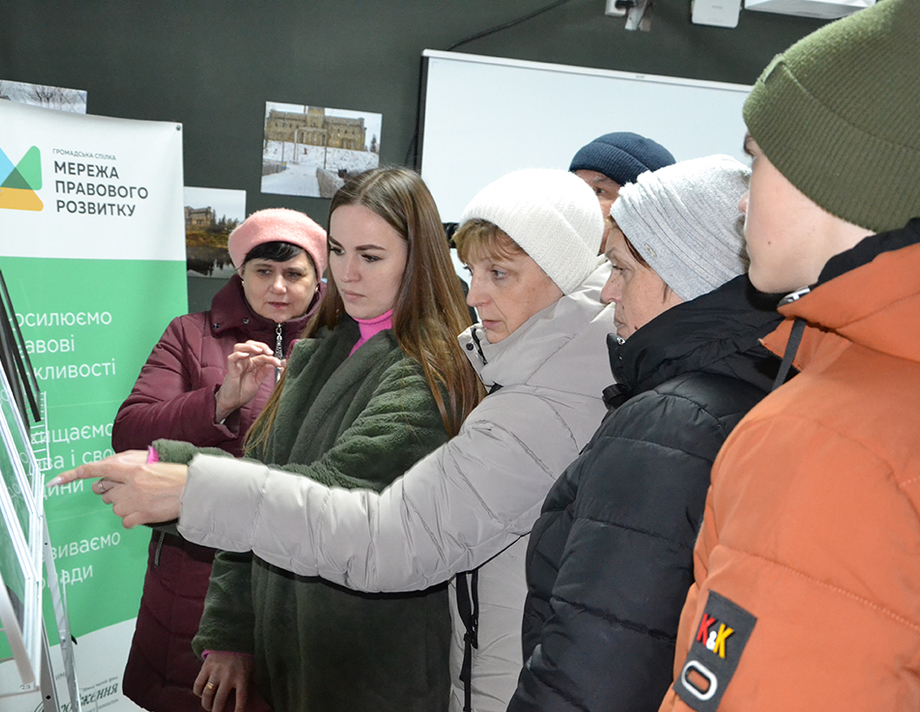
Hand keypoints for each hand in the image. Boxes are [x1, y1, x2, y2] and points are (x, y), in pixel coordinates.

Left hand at [48, 450, 187, 527]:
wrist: (193, 488)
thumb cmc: (174, 472)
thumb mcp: (149, 459)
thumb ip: (126, 462)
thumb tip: (109, 470)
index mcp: (130, 466)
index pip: (95, 469)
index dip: (73, 475)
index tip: (56, 481)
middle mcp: (129, 483)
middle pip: (104, 491)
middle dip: (112, 490)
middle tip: (131, 487)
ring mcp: (134, 500)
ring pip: (113, 506)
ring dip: (124, 504)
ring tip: (144, 497)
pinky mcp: (140, 515)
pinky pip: (124, 520)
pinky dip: (132, 517)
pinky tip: (145, 509)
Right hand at [194, 652, 255, 711]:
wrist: (233, 637)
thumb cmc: (244, 656)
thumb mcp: (253, 668)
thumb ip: (252, 681)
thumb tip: (258, 696)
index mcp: (243, 677)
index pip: (241, 699)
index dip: (238, 710)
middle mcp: (228, 676)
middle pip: (219, 701)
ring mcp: (216, 671)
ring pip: (207, 695)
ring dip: (206, 704)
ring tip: (209, 706)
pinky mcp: (206, 667)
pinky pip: (198, 685)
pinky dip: (198, 692)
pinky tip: (202, 694)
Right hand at [215, 341, 281, 422]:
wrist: (231, 403)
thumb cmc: (242, 392)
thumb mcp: (257, 382)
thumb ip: (263, 372)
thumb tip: (272, 363)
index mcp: (252, 364)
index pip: (262, 355)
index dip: (271, 356)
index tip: (279, 362)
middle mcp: (244, 362)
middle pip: (250, 344)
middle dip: (261, 345)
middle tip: (269, 352)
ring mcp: (237, 364)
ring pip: (239, 347)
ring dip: (250, 346)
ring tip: (259, 351)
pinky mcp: (231, 370)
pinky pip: (232, 358)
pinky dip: (238, 354)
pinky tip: (246, 356)